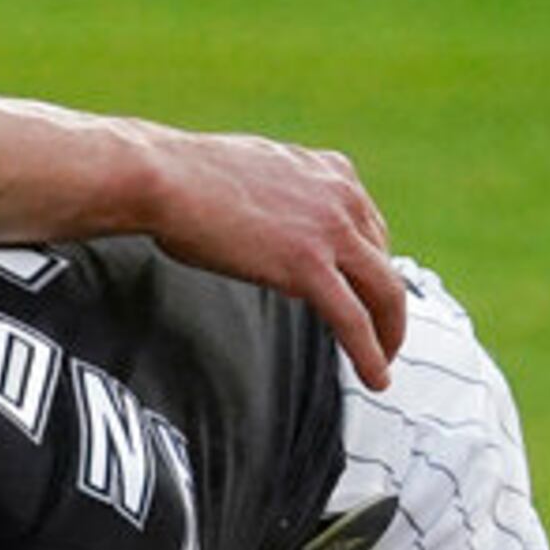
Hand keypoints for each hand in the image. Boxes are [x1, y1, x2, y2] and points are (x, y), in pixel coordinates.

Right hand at [129, 126, 403, 388]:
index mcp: (330, 171)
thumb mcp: (256, 172)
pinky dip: (369, 353)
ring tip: (382, 363)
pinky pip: (353, 319)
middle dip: (387, 304)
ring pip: (384, 292)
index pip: (371, 227)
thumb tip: (273, 223)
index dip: (371, 268)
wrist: (161, 176)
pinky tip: (375, 377)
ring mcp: (329, 229)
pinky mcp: (307, 265)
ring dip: (389, 334)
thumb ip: (283, 197)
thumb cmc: (185, 175)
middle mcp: (341, 195)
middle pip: (384, 262)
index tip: (364, 294)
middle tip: (381, 336)